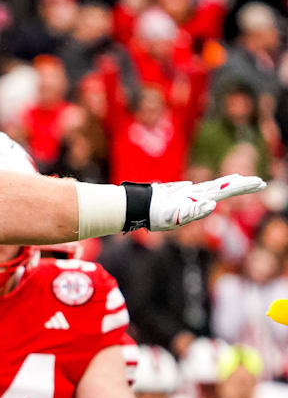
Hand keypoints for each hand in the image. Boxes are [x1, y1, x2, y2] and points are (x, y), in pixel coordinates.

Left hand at [149, 174, 265, 230]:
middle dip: (241, 185)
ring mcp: (189, 195)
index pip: (226, 189)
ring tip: (240, 181)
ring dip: (229, 185)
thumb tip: (213, 203)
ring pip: (213, 188)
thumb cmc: (156, 213)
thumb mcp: (176, 216)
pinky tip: (212, 193)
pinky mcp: (182, 200)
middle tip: (259, 182)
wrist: (138, 207)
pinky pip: (200, 195)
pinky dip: (210, 192)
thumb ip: (195, 211)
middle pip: (223, 186)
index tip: (259, 183)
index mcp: (198, 196)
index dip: (243, 186)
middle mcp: (195, 193)